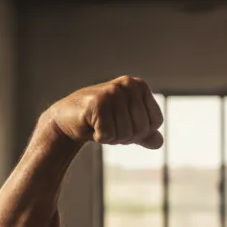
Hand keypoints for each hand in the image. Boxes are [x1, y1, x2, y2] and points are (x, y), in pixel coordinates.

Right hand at [47, 76, 163, 147]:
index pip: (156, 121)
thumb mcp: (127, 125)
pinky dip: (100, 137)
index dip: (141, 132)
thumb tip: (159, 142)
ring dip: (112, 137)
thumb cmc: (100, 120)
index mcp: (139, 86)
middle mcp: (127, 84)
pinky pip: (109, 135)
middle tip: (109, 126)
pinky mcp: (97, 104)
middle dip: (126, 136)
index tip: (124, 124)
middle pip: (142, 129)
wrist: (67, 118)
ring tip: (99, 124)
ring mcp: (112, 92)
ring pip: (126, 133)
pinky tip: (91, 125)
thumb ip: (145, 133)